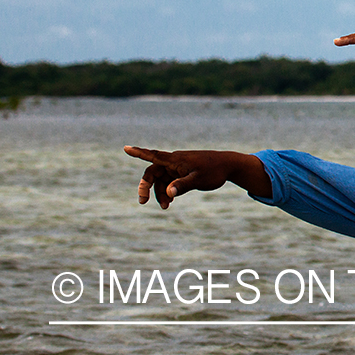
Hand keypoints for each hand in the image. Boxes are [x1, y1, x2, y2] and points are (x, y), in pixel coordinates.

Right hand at [124, 146, 269, 207]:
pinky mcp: (182, 173)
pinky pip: (169, 182)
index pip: (154, 156)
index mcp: (176, 159)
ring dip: (160, 193)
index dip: (139, 153)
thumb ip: (183, 185)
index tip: (125, 148)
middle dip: (146, 187)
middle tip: (142, 201)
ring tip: (166, 206)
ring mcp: (178, 167)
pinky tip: (170, 201)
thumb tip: (168, 193)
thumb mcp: (199, 179)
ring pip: (161, 180)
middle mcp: (174, 162)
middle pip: (153, 173)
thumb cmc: (214, 170)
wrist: (229, 166)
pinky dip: (167, 191)